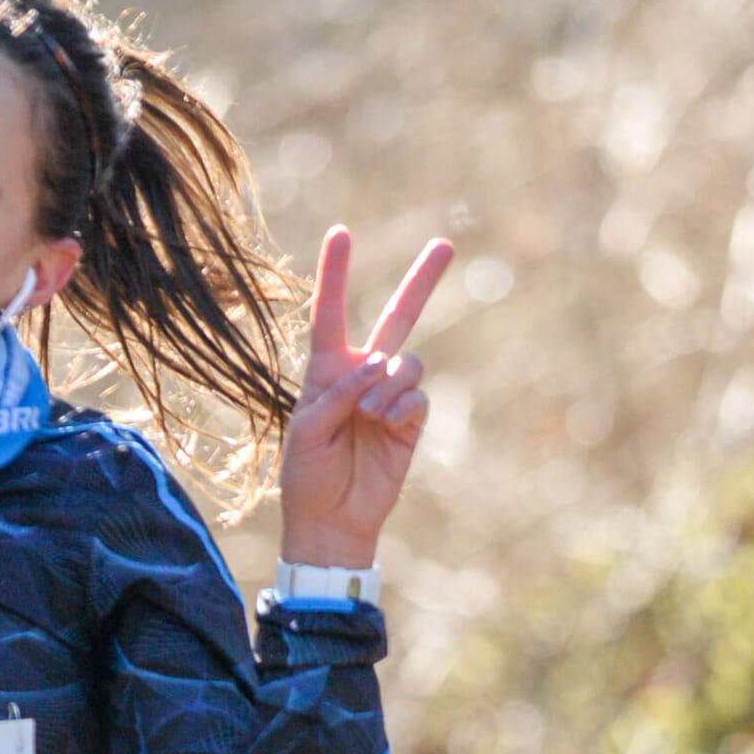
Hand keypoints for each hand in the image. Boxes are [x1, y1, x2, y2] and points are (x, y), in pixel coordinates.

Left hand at [276, 225, 454, 568]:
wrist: (332, 520)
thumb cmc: (307, 475)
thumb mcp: (308, 428)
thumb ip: (340, 390)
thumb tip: (380, 364)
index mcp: (326, 370)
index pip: (331, 313)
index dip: (336, 274)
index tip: (342, 232)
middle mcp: (362, 374)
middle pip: (398, 317)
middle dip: (422, 281)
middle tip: (446, 245)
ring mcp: (391, 396)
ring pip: (407, 361)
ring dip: (387, 384)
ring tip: (368, 417)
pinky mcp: (411, 421)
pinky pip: (417, 394)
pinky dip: (400, 406)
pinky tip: (383, 426)